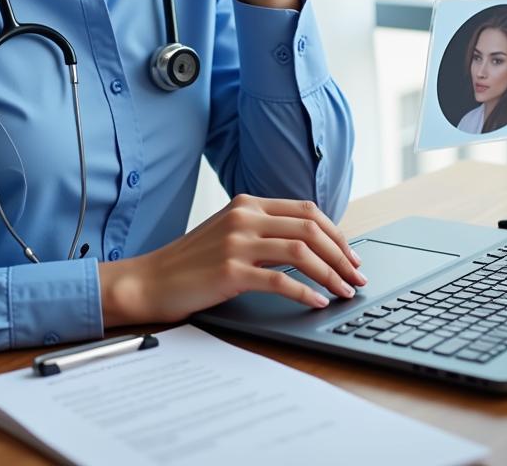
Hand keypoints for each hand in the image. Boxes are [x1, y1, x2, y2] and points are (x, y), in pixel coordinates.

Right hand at [97, 194, 366, 325]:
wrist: (149, 280)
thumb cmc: (192, 263)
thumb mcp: (229, 233)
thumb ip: (263, 231)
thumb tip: (310, 245)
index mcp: (248, 203)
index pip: (306, 210)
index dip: (336, 233)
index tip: (351, 255)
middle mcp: (245, 216)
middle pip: (310, 227)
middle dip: (341, 254)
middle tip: (357, 276)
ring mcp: (237, 242)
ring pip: (301, 250)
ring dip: (330, 273)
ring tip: (344, 291)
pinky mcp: (230, 270)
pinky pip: (280, 279)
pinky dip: (305, 291)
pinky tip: (317, 302)